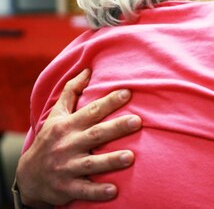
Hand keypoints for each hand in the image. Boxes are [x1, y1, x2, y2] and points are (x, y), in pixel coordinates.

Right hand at [16, 69, 141, 207]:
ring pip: (91, 163)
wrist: (29, 176)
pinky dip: (97, 191)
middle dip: (116, 128)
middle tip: (138, 121)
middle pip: (96, 134)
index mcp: (68, 126)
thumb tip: (88, 69)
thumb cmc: (50, 140)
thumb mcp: (56, 115)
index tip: (128, 92)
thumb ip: (72, 92)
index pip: (92, 111)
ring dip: (111, 161)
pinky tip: (113, 191)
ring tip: (130, 157)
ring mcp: (67, 167)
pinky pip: (83, 190)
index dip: (109, 101)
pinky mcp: (67, 187)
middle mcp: (68, 145)